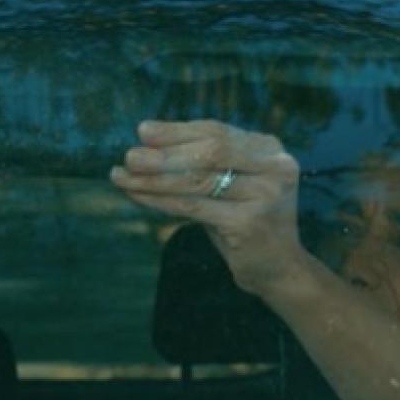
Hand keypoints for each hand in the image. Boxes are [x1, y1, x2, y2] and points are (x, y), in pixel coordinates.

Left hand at [109, 119, 309, 297]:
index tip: (143, 131)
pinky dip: (160, 200)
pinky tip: (137, 195)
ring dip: (154, 178)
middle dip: (164, 153)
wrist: (278, 269)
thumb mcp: (231, 185)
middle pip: (209, 152)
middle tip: (129, 156)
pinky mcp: (248, 223)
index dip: (177, 131)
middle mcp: (274, 168)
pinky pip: (193, 206)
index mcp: (270, 151)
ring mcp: (264, 196)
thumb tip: (147, 141)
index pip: (217, 132)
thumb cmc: (245, 221)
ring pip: (197, 180)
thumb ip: (202, 162)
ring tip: (122, 175)